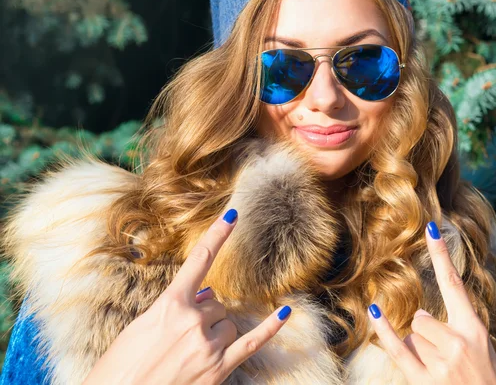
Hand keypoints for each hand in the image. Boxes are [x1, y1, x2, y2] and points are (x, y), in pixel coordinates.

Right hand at [83, 209, 291, 384]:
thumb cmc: (121, 366)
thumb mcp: (141, 327)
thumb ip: (174, 307)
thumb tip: (204, 296)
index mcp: (170, 304)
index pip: (199, 260)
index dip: (218, 235)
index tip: (233, 215)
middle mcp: (193, 321)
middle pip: (215, 302)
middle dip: (202, 314)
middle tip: (178, 338)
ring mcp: (208, 345)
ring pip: (227, 322)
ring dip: (215, 331)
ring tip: (188, 353)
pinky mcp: (218, 369)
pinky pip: (251, 343)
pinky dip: (269, 328)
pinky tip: (284, 313)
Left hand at [367, 221, 495, 384]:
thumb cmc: (483, 380)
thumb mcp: (479, 349)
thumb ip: (454, 327)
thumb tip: (420, 316)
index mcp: (474, 328)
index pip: (454, 283)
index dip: (441, 255)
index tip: (430, 227)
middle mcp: (459, 341)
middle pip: (422, 318)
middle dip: (426, 335)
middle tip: (446, 360)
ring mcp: (443, 361)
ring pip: (412, 336)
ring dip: (419, 352)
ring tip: (441, 373)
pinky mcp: (427, 379)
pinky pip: (399, 349)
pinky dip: (385, 332)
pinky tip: (375, 314)